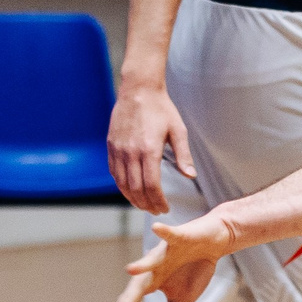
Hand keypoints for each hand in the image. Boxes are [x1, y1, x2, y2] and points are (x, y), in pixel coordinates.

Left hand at [107, 216, 232, 301]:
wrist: (211, 242)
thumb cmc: (193, 270)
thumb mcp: (182, 301)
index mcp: (152, 283)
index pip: (132, 300)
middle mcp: (153, 267)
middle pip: (138, 284)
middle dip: (128, 298)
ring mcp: (164, 252)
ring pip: (152, 260)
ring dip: (143, 264)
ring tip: (131, 270)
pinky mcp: (179, 238)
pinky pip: (170, 234)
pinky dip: (164, 232)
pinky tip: (157, 228)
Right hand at [108, 84, 193, 215]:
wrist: (138, 90)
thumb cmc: (162, 110)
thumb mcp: (178, 130)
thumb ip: (183, 155)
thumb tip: (190, 176)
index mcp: (149, 149)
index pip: (151, 185)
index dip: (158, 200)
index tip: (165, 208)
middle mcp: (130, 152)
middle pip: (135, 188)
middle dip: (146, 204)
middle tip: (156, 211)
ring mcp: (118, 149)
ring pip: (122, 183)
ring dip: (132, 198)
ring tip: (144, 205)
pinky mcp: (111, 146)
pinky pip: (114, 172)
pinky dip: (121, 186)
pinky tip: (130, 191)